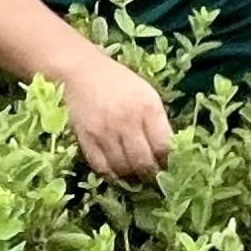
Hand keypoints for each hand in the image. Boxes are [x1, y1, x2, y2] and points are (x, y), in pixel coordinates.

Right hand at [58, 55, 176, 180]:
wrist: (82, 71)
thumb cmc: (119, 82)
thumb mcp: (146, 94)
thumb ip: (157, 122)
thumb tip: (166, 153)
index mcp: (148, 107)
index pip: (163, 146)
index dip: (167, 162)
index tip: (168, 168)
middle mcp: (127, 121)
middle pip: (143, 161)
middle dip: (151, 175)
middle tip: (153, 178)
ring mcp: (105, 132)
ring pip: (123, 168)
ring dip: (132, 177)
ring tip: (136, 178)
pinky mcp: (86, 139)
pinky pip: (101, 167)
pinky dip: (111, 176)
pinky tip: (117, 175)